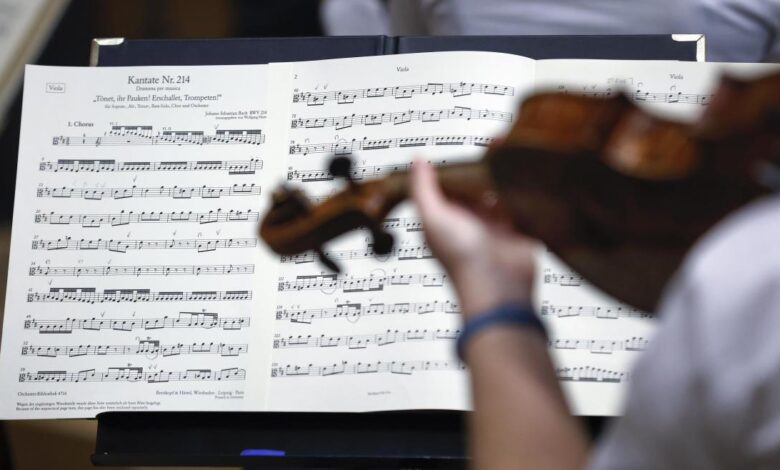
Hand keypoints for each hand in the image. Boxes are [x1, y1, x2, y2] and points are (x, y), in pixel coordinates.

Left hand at [410, 159, 536, 317]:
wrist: (499, 285)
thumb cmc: (462, 258)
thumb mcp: (433, 217)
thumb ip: (423, 189)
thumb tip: (416, 161)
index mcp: (444, 217)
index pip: (445, 186)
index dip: (451, 167)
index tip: (458, 149)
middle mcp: (469, 220)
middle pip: (473, 186)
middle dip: (479, 167)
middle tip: (488, 146)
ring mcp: (495, 224)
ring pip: (497, 191)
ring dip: (501, 175)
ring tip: (506, 154)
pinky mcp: (518, 227)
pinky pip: (519, 202)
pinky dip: (521, 189)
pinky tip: (524, 174)